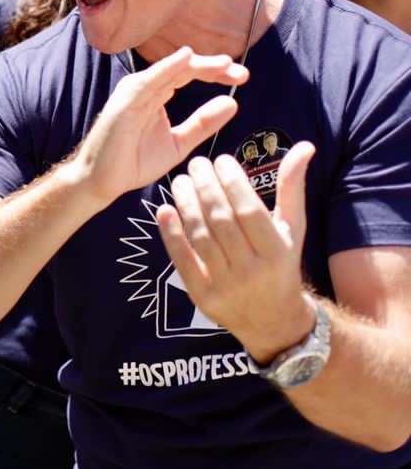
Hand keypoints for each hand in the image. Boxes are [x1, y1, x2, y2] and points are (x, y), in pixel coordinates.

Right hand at [63, 47, 246, 205]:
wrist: (103, 181)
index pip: (188, 74)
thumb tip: (232, 103)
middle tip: (240, 72)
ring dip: (197, 64)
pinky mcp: (125, 101)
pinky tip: (185, 58)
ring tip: (222, 64)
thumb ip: (203, 123)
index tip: (241, 76)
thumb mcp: (179, 142)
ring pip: (169, 70)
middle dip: (213, 67)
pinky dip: (167, 67)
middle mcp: (145, 88)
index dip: (216, 73)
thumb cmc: (134, 161)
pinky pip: (149, 80)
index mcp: (156, 94)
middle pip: (182, 68)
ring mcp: (134, 92)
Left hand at [157, 144, 316, 362]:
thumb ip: (292, 187)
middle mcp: (252, 270)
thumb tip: (304, 146)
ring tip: (180, 180)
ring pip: (200, 236)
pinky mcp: (202, 296)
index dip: (233, 182)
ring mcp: (225, 285)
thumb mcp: (293, 228)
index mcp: (277, 252)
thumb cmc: (282, 263)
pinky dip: (171, 233)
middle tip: (196, 163)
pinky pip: (182, 259)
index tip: (221, 159)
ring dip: (186, 204)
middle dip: (206, 187)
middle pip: (221, 221)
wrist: (274, 322)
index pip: (249, 210)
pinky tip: (164, 209)